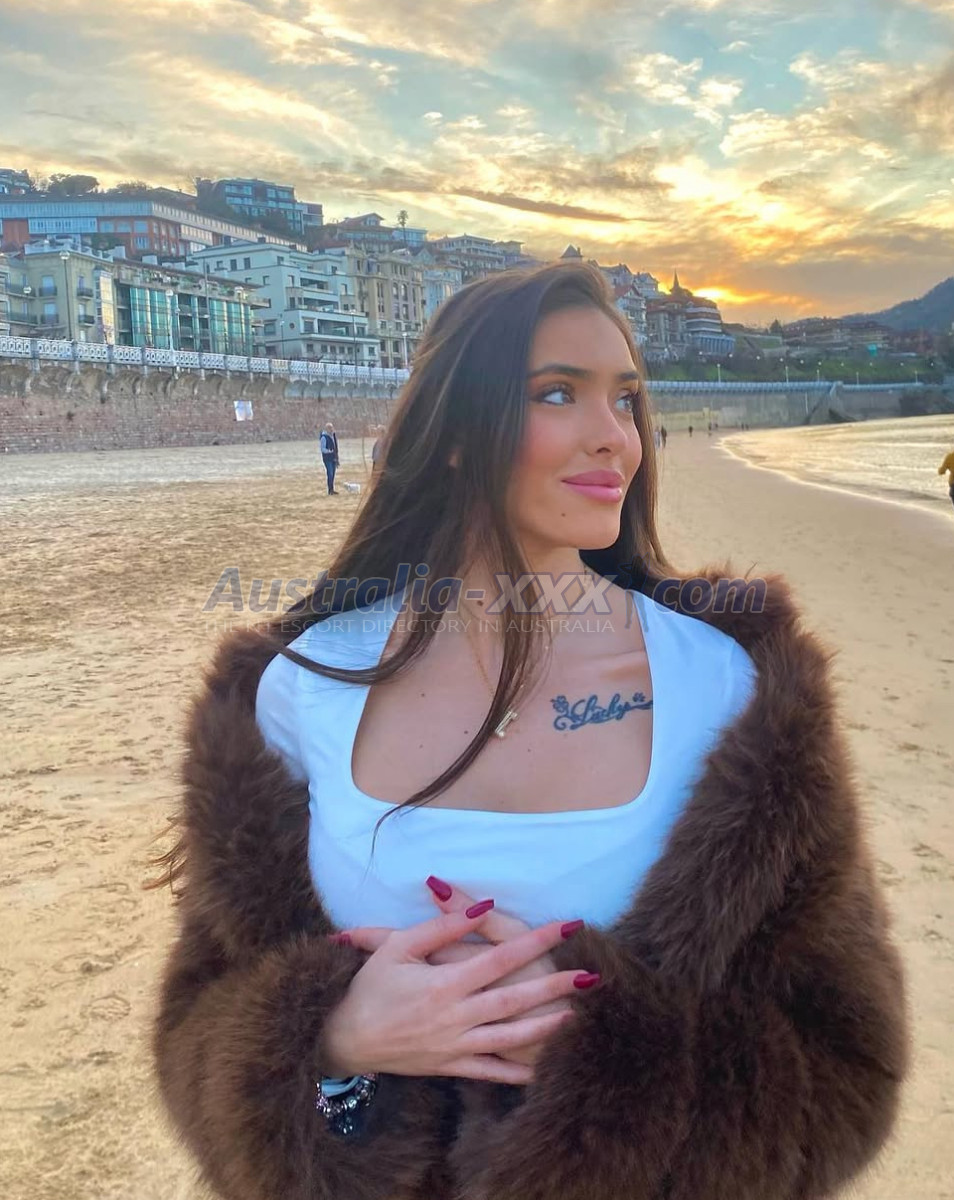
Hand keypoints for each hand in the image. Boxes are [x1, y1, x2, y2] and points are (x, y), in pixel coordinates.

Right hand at [322, 905, 590, 1085]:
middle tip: (589, 974)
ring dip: (545, 1026)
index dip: (536, 940)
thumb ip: (443, 927)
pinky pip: (490, 1072)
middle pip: (514, 998)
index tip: (567, 926)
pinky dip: (516, 1072)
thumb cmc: (370, 988)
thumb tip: (481, 906)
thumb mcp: (399, 947)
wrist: (344, 1039)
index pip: (501, 956)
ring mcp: (455, 1045)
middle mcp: (455, 1016)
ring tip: (576, 1014)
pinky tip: (542, 1067)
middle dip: (554, 986)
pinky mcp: (451, 1066)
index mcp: (444, 982)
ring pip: (509, 1036)